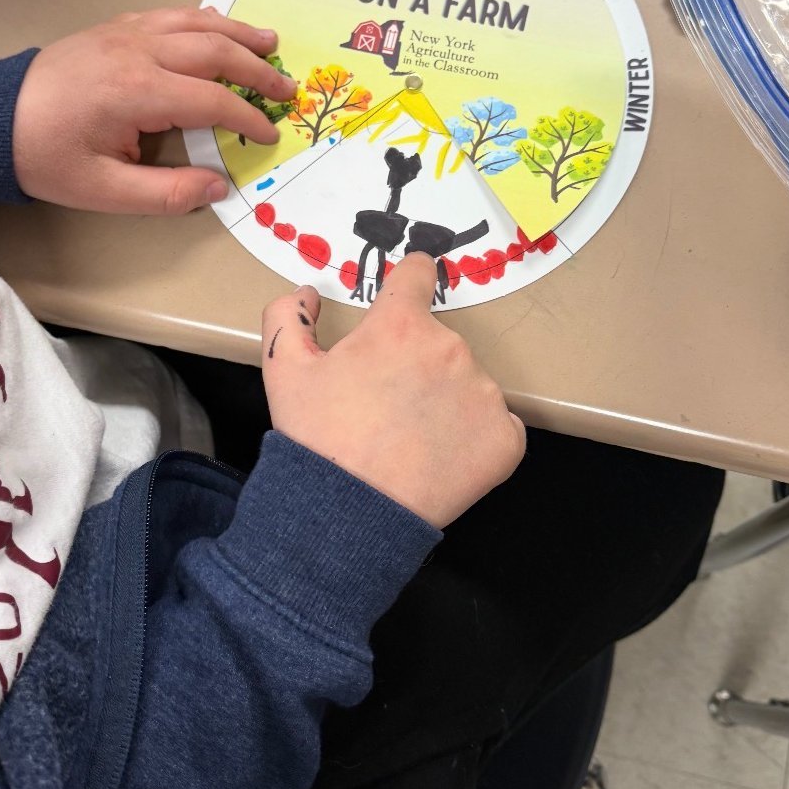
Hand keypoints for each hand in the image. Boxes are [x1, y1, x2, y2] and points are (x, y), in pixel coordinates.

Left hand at [11, 7, 296, 213]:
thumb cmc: (45, 157)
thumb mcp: (103, 191)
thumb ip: (165, 193)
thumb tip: (218, 188)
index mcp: (137, 93)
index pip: (213, 100)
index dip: (248, 118)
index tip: (269, 136)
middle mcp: (137, 52)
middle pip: (214, 51)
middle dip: (256, 69)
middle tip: (288, 87)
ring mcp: (124, 33)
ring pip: (195, 22)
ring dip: (237, 32)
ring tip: (270, 42)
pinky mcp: (113, 27)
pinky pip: (169, 14)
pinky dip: (202, 19)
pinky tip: (218, 26)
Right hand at [261, 254, 525, 528]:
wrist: (348, 514)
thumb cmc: (315, 439)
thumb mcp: (282, 370)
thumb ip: (286, 315)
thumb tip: (308, 293)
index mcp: (401, 325)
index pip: (418, 274)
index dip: (408, 283)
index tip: (405, 298)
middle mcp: (451, 348)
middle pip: (439, 341)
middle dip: (416, 363)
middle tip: (386, 405)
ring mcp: (484, 393)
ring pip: (468, 384)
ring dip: (446, 401)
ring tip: (411, 440)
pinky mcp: (506, 438)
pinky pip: (496, 427)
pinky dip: (475, 439)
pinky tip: (442, 459)